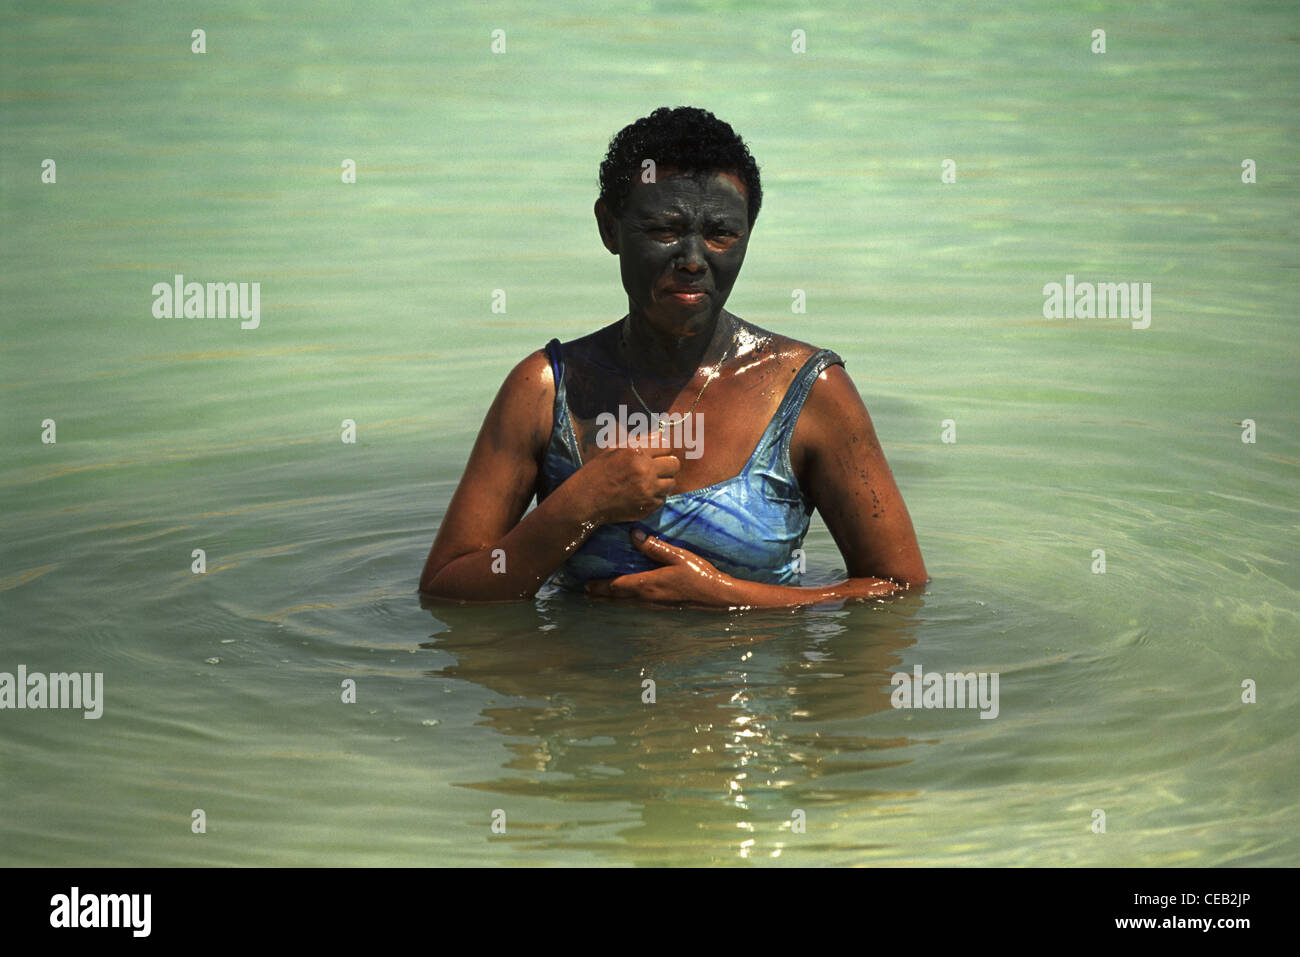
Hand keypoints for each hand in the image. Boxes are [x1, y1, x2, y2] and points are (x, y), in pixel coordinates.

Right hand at [579, 445, 680, 523]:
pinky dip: (655, 497)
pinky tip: (642, 495)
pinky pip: (662, 499)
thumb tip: (660, 434)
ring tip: (650, 483)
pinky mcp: (648, 507)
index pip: (666, 446)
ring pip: (671, 483)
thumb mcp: (614, 450)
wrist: (585, 500)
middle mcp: (645, 471)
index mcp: (637, 453)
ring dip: (664, 482)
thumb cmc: (597, 472)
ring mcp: (648, 490)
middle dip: (668, 465)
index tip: (656, 455)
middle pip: (674, 464)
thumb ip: (639, 442)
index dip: (661, 451)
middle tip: (658, 469)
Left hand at [585, 529, 739, 606]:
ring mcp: (655, 605)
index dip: (600, 586)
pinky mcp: (663, 608)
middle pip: (617, 599)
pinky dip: (625, 604)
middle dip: (600, 596)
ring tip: (599, 599)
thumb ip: (655, 546)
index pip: (617, 585)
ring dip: (611, 602)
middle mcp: (647, 598)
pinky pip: (637, 607)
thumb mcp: (677, 555)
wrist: (718, 596)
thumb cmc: (699, 574)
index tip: (586, 585)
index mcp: (647, 584)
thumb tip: (633, 535)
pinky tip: (626, 602)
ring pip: (626, 605)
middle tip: (586, 594)